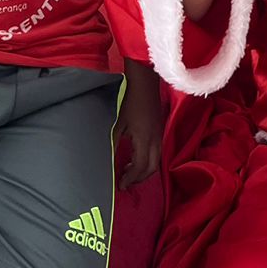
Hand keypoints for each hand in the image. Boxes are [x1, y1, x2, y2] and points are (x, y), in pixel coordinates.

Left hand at [116, 59, 162, 188]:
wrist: (144, 80)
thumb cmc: (128, 99)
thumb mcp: (117, 123)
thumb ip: (113, 143)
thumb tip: (107, 162)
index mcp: (144, 139)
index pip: (140, 167)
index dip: (130, 179)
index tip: (120, 186)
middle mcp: (155, 139)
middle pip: (151, 168)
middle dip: (139, 178)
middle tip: (125, 182)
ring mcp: (159, 134)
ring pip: (156, 161)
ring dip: (144, 170)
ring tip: (128, 172)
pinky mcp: (159, 129)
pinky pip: (157, 152)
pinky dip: (148, 160)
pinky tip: (135, 156)